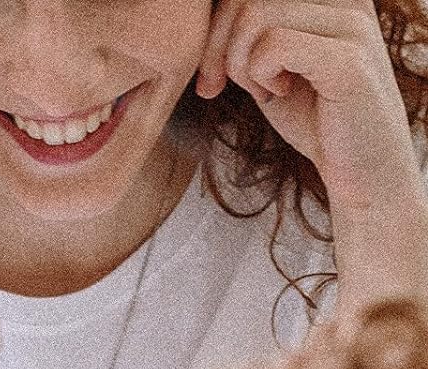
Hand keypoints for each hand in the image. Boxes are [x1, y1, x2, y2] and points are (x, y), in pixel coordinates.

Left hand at [197, 0, 422, 214]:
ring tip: (263, 89)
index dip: (216, 27)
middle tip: (222, 85)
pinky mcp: (347, 59)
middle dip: (218, 47)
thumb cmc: (314, 117)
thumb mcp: (269, 68)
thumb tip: (194, 28)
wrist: (361, 167)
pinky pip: (273, 46)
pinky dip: (260, 75)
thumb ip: (245, 39)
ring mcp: (350, 24)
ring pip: (255, 15)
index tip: (212, 76)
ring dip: (240, 63)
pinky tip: (280, 93)